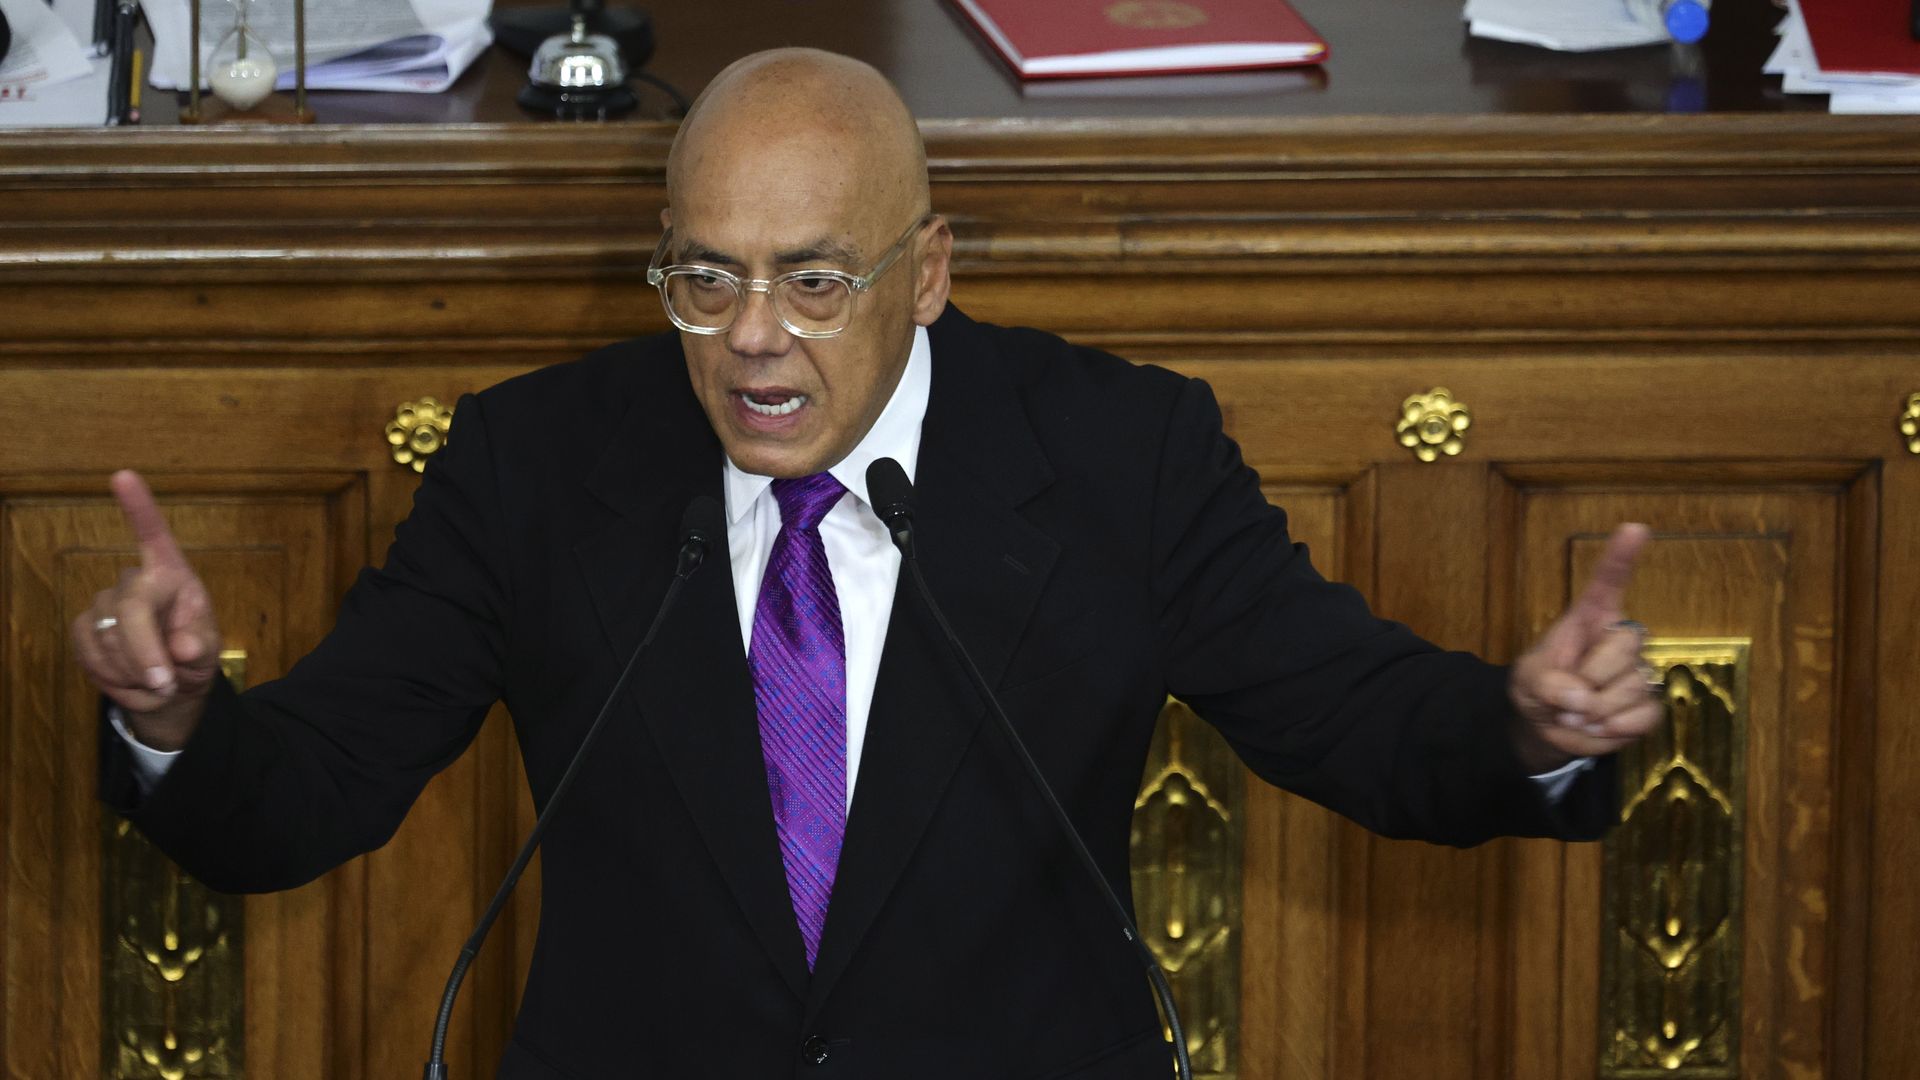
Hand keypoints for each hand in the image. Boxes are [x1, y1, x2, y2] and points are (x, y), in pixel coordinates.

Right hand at [70, 471, 222, 750]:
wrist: (168, 687)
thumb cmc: (193, 658)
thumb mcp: (208, 653)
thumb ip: (200, 648)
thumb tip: (183, 647)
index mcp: (173, 575)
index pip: (154, 536)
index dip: (139, 507)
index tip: (124, 476)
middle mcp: (135, 581)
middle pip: (131, 609)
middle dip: (145, 653)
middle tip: (167, 684)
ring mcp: (105, 603)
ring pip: (108, 639)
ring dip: (134, 672)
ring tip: (158, 682)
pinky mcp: (83, 628)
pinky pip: (89, 653)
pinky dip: (113, 678)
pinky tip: (131, 680)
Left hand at [1508, 523, 1661, 772]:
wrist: (1545, 727)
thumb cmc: (1538, 689)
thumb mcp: (1528, 681)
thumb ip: (1548, 684)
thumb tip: (1582, 697)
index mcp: (1590, 620)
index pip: (1608, 583)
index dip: (1621, 557)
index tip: (1634, 528)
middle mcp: (1620, 640)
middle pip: (1625, 646)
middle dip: (1590, 677)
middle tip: (1566, 692)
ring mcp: (1638, 673)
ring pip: (1632, 687)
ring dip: (1595, 710)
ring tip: (1576, 711)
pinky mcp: (1647, 707)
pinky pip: (1644, 716)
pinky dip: (1615, 729)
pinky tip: (1597, 727)